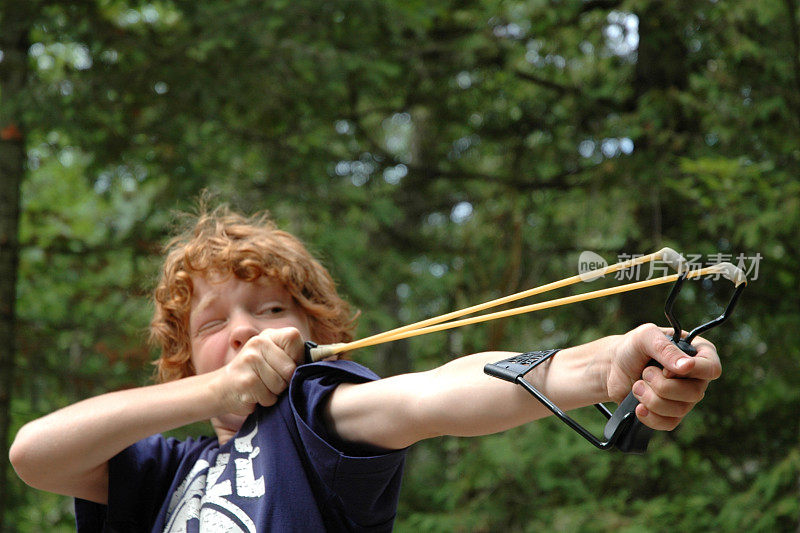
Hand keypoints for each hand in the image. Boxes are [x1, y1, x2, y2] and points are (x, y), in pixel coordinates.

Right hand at [210, 327, 305, 416]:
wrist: (223, 387)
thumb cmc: (256, 374)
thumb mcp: (273, 357)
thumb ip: (296, 355)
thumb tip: (332, 356)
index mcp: (268, 335)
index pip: (294, 338)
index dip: (297, 357)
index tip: (289, 366)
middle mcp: (258, 343)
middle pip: (290, 368)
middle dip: (285, 381)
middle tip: (271, 380)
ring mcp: (249, 361)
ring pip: (280, 385)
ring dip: (275, 393)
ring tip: (262, 387)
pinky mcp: (246, 381)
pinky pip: (270, 397)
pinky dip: (266, 401)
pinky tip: (254, 394)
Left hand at [606, 323, 721, 430]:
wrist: (612, 367)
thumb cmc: (632, 347)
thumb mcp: (645, 337)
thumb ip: (665, 347)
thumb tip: (687, 367)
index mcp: (698, 353)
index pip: (712, 369)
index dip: (691, 371)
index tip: (665, 369)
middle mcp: (696, 377)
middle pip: (695, 393)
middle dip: (662, 385)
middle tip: (645, 373)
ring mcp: (684, 398)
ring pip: (680, 410)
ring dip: (651, 398)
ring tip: (637, 385)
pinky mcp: (670, 414)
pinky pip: (669, 423)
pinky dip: (650, 416)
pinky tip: (639, 406)